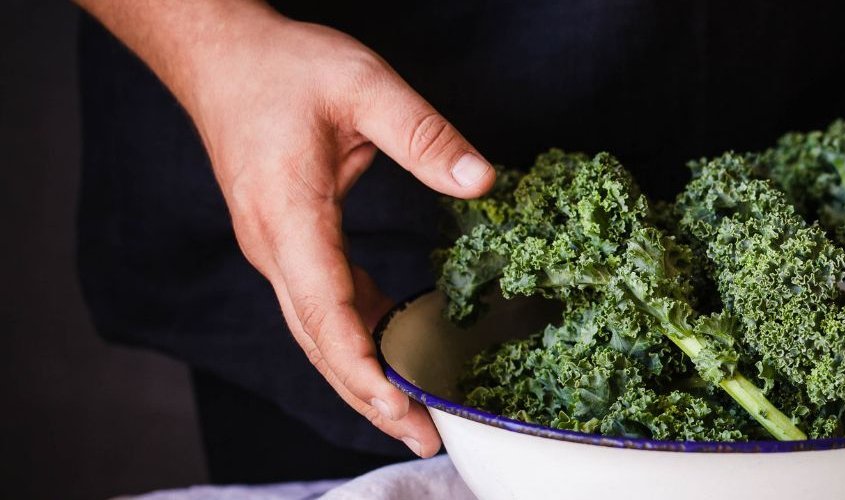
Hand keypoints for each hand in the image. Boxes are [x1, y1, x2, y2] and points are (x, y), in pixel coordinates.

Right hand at [78, 0, 496, 456]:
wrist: (221, 55)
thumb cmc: (283, 67)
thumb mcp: (363, 85)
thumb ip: (424, 134)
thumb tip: (481, 179)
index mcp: (288, 218)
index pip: (323, 310)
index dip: (362, 366)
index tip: (401, 404)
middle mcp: (274, 247)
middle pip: (319, 342)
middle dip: (369, 396)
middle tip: (426, 436)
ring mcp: (277, 250)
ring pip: (319, 332)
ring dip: (365, 377)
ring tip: (418, 415)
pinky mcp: (288, 243)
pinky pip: (324, 305)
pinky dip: (360, 337)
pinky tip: (400, 352)